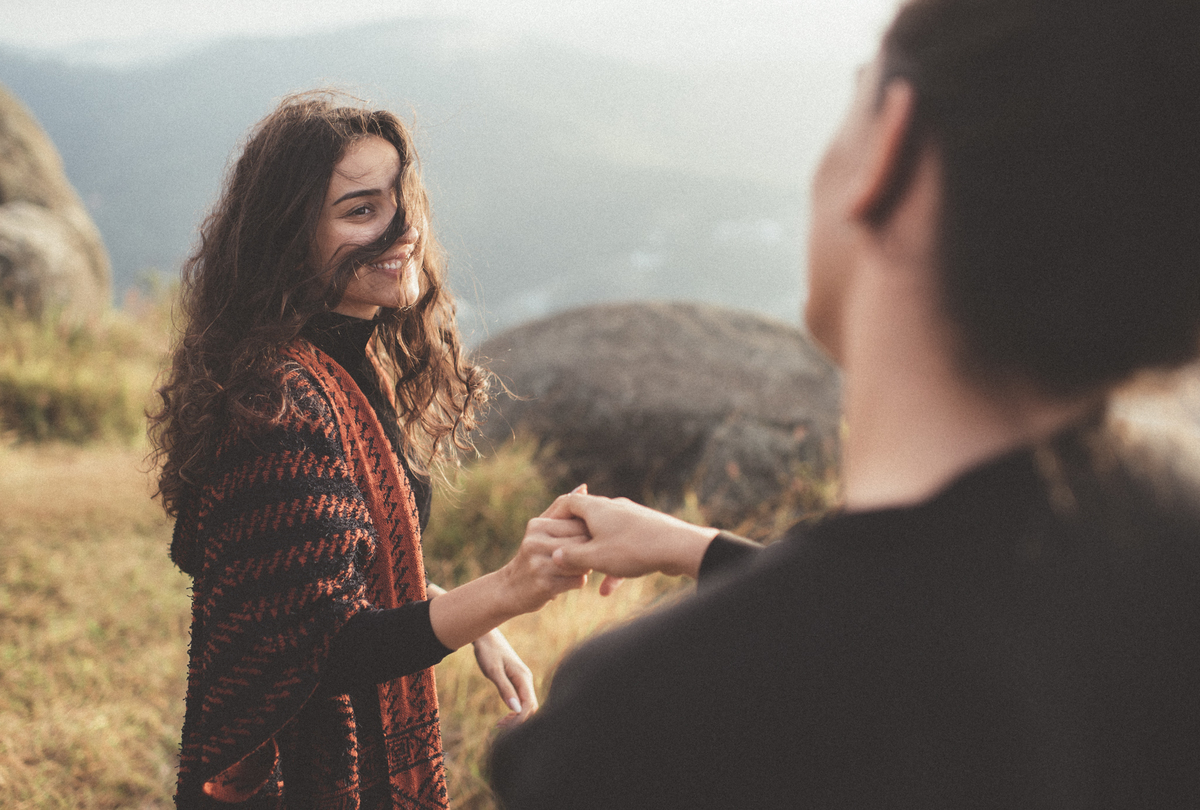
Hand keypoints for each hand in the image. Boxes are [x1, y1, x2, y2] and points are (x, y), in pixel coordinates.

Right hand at [428, 489, 591, 649]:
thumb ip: (562, 509)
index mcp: (537, 525)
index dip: (590, 533)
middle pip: (582, 541)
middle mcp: (535, 542)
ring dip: (585, 567)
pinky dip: (578, 582)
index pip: (578, 522)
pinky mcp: (544, 585)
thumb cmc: (533, 555)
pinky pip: (578, 580)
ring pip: (582, 561)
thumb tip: (584, 487)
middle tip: (584, 556)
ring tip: (575, 568)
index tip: (586, 541)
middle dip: (589, 550)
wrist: (509, 589)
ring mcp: (539, 564)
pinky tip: (568, 581)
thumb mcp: (542, 529)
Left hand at [472, 628, 537, 727]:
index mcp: (523, 677)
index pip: (529, 705)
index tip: (505, 727)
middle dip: (519, 720)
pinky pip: (522, 699)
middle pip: (531, 707)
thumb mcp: (494, 671)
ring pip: (527, 704)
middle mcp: (527, 679)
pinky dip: (515, 710)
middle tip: (500, 726)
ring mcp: (523, 680)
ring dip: (517, 717)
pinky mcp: (518, 680)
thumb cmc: (488, 652)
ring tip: (500, 723)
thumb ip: (505, 689)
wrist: (486, 636)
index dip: (520, 719)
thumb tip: (515, 709)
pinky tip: (504, 715)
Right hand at [544, 494, 718, 580]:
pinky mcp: (645, 531)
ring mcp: (630, 518)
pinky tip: (609, 588)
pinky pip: (622, 546)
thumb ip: (570, 557)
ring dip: (595, 557)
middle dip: (575, 541)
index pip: (567, 502)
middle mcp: (612, 508)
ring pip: (604, 536)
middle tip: (565, 558)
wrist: (680, 547)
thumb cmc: (634, 550)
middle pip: (585, 519)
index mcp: (597, 508)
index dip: (554, 516)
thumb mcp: (595, 557)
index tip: (548, 533)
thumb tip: (553, 556)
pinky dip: (613, 564)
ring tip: (588, 576)